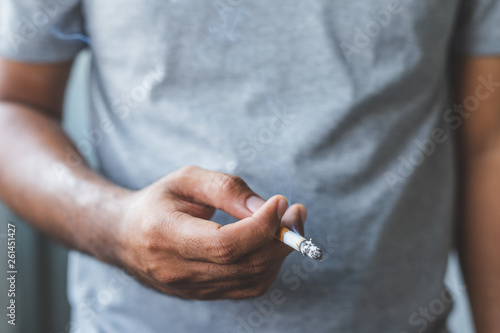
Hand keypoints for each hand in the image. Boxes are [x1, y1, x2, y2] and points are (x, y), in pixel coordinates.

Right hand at [116, 165, 306, 299]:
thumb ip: (225, 189)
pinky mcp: (202, 295)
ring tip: (284, 223)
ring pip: (251, 279)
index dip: (260, 226)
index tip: (281, 202)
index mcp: (165, 236)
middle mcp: (176, 271)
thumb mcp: (186, 179)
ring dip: (278, 252)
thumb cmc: (157, 202)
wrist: (124, 237)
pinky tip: (267, 242)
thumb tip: (265, 207)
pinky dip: (267, 264)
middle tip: (295, 212)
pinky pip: (247, 287)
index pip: (224, 244)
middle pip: (244, 265)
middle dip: (279, 238)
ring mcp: (189, 289)